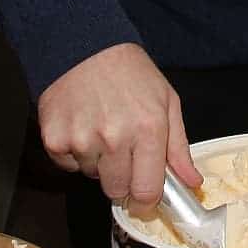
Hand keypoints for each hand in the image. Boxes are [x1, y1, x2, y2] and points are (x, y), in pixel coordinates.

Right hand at [36, 42, 199, 206]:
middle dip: (122, 179)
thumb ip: (178, 147)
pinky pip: (68, 165)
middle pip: (117, 191)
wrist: (85, 48)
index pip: (147, 191)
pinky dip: (75, 153)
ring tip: (102, 128)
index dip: (146, 199)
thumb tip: (192, 181)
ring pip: (92, 176)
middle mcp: (115, 138)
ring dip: (99, 162)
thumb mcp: (166, 102)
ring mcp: (82, 140)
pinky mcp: (54, 139)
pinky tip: (82, 126)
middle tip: (123, 152)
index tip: (145, 195)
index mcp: (148, 130)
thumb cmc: (131, 74)